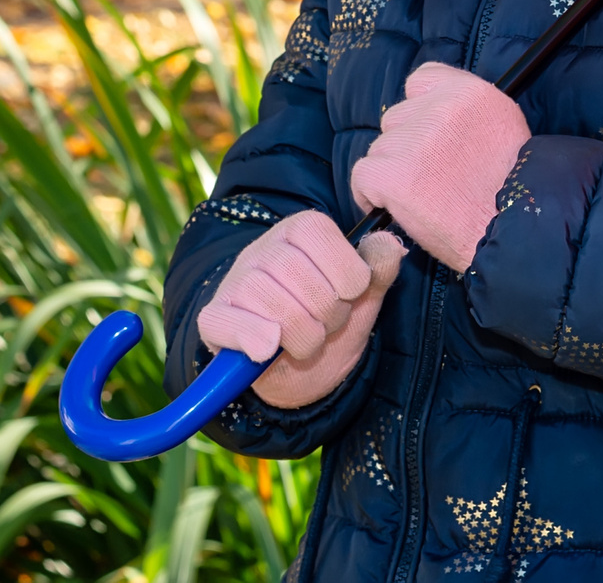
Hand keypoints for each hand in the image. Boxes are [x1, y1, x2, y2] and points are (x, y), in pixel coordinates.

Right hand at [197, 211, 403, 408]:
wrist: (300, 371)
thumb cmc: (330, 320)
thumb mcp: (363, 294)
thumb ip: (379, 267)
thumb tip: (388, 246)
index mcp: (298, 231)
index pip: (317, 232)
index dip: (344, 272)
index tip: (350, 295)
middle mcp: (262, 249)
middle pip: (294, 270)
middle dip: (325, 311)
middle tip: (328, 324)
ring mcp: (234, 282)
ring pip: (267, 298)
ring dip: (301, 334)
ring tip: (306, 341)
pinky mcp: (214, 319)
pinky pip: (228, 321)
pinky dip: (254, 338)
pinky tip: (270, 349)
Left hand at [349, 62, 530, 273]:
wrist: (514, 233)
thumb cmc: (512, 193)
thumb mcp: (503, 130)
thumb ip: (467, 114)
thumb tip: (433, 114)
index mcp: (469, 93)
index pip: (421, 81)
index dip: (420, 110)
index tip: (427, 135)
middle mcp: (439, 108)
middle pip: (398, 118)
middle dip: (407, 147)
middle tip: (432, 178)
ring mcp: (412, 139)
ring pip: (381, 149)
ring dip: (393, 172)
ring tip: (424, 199)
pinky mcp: (391, 173)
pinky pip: (363, 176)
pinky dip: (370, 194)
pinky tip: (393, 208)